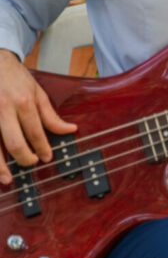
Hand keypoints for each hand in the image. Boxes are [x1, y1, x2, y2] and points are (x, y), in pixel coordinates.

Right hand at [0, 49, 76, 184]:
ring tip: (7, 178)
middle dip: (24, 158)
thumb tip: (70, 130)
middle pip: (14, 143)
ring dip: (0, 167)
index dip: (42, 148)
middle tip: (31, 164)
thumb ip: (50, 115)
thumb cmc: (15, 78)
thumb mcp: (37, 92)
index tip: (46, 157)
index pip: (35, 132)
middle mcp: (4, 109)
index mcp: (23, 102)